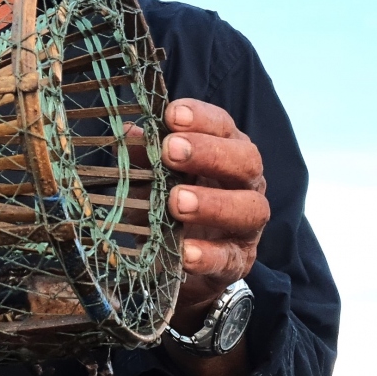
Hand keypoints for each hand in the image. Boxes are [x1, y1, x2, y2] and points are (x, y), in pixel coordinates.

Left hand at [162, 99, 268, 330]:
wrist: (179, 258)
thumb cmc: (168, 201)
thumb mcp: (152, 175)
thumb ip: (143, 156)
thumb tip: (127, 134)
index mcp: (225, 151)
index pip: (222, 126)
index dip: (201, 118)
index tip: (172, 115)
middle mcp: (244, 183)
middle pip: (245, 161)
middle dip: (209, 153)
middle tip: (172, 152)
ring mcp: (247, 224)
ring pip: (250, 209)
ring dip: (213, 204)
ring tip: (177, 202)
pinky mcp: (238, 260)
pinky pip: (230, 258)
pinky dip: (207, 255)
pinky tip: (184, 252)